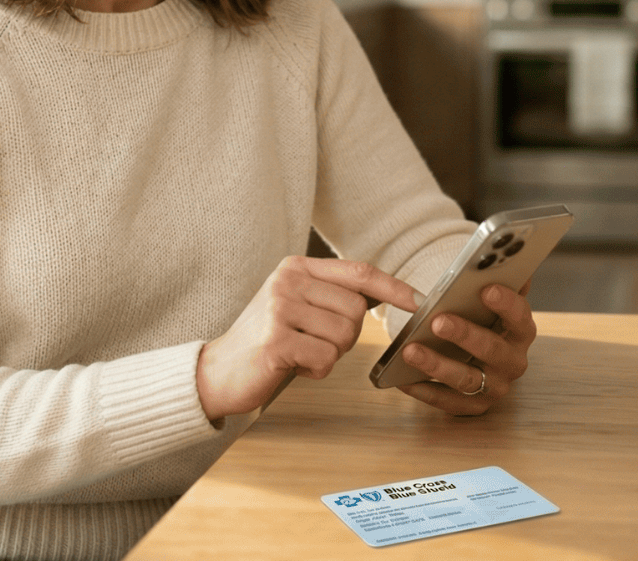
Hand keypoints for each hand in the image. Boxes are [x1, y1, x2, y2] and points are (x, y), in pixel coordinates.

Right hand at [197, 256, 420, 420]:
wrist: (219, 370)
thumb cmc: (267, 340)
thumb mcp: (296, 304)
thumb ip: (330, 294)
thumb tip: (382, 294)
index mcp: (296, 267)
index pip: (358, 271)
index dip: (393, 287)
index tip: (418, 301)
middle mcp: (287, 281)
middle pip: (355, 311)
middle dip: (346, 337)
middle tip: (316, 343)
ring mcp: (280, 309)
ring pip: (344, 337)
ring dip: (329, 355)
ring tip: (300, 353)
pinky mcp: (276, 341)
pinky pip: (326, 359)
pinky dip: (316, 370)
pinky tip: (293, 366)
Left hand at [396, 282, 535, 415]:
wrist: (475, 353)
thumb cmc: (481, 318)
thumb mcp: (490, 299)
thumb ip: (498, 278)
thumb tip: (505, 253)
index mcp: (520, 331)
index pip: (520, 317)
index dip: (506, 304)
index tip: (486, 289)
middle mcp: (512, 362)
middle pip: (492, 350)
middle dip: (465, 335)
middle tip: (438, 320)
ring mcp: (494, 387)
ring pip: (467, 379)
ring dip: (437, 364)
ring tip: (410, 349)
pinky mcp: (473, 407)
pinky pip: (447, 402)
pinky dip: (424, 391)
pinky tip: (402, 379)